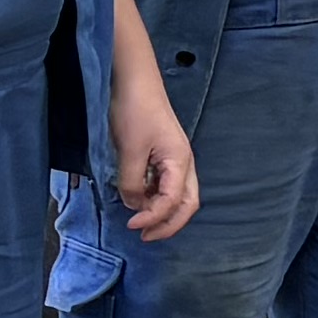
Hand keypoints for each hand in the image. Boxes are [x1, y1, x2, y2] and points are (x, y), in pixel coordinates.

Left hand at [109, 60, 203, 240]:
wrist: (135, 81)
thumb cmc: (135, 111)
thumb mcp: (130, 150)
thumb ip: (132, 183)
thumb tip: (134, 206)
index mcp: (180, 162)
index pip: (173, 202)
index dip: (154, 218)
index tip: (131, 226)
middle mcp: (183, 163)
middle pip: (187, 204)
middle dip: (168, 224)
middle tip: (144, 236)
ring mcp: (175, 159)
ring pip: (178, 196)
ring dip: (162, 212)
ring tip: (139, 221)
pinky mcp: (164, 155)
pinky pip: (166, 185)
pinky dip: (155, 199)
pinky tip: (139, 200)